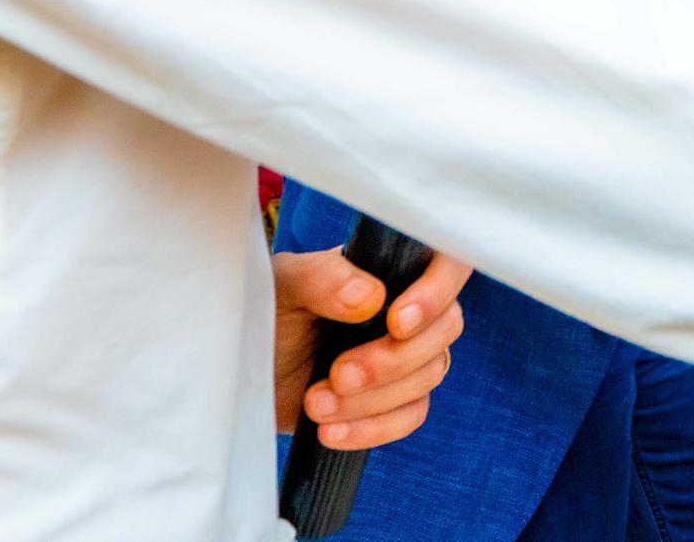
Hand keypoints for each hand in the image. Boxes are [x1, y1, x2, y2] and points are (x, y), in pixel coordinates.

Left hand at [273, 244, 471, 450]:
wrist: (247, 374)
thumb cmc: (269, 314)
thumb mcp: (285, 286)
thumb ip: (324, 279)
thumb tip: (372, 297)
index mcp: (390, 267)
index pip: (446, 264)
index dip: (435, 294)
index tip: (397, 322)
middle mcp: (408, 306)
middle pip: (445, 329)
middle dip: (391, 361)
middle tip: (337, 374)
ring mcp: (407, 354)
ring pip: (429, 375)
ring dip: (372, 399)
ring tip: (315, 403)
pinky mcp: (396, 398)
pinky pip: (411, 415)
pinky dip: (373, 427)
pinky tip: (331, 430)